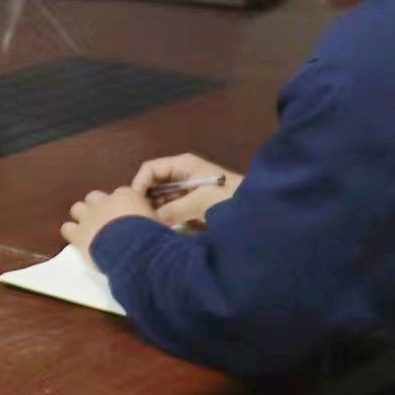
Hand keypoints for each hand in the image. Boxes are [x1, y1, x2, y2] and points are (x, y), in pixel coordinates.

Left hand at [62, 184, 156, 259]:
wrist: (134, 249)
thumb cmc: (150, 235)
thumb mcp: (157, 221)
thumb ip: (149, 216)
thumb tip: (152, 221)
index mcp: (126, 196)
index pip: (119, 194)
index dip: (120, 206)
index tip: (124, 217)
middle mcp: (105, 201)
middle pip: (94, 198)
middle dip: (97, 207)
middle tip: (104, 222)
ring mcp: (89, 216)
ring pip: (78, 208)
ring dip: (83, 217)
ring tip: (89, 230)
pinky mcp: (79, 232)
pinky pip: (67, 228)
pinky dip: (72, 233)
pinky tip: (78, 240)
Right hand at [129, 152, 243, 229]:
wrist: (260, 209)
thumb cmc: (232, 198)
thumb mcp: (202, 201)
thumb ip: (174, 209)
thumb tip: (150, 219)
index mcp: (183, 164)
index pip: (150, 169)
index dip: (139, 185)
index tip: (135, 206)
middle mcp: (183, 174)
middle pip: (154, 185)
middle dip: (147, 201)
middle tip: (143, 221)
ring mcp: (189, 190)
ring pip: (162, 199)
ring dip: (157, 212)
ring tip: (152, 228)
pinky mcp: (195, 205)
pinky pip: (174, 210)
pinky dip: (168, 219)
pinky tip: (165, 230)